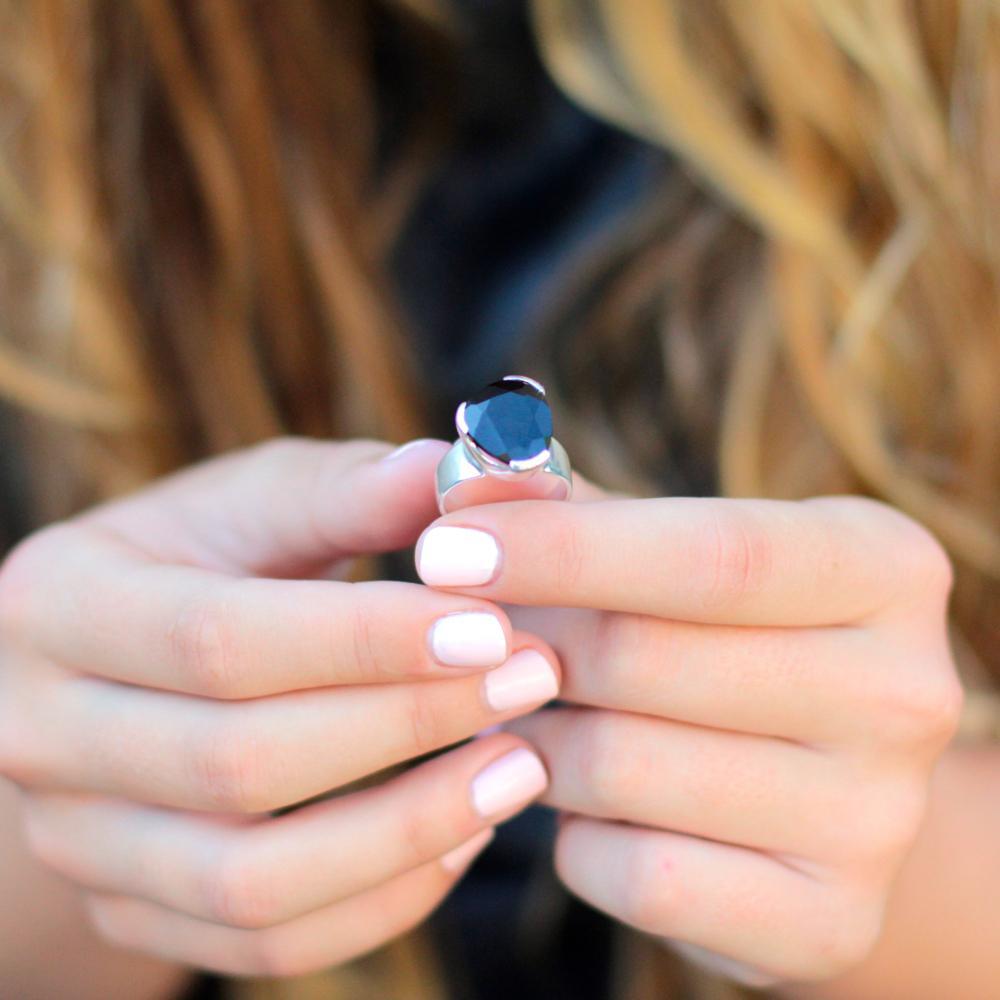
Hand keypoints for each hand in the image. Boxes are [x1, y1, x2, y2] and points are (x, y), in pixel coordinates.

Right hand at [0, 437, 558, 975]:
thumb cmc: (207, 557)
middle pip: (237, 764)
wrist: (125, 664)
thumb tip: (477, 469)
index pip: (218, 639)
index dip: (364, 641)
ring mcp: (79, 842)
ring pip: (252, 881)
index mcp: (61, 604)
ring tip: (521, 766)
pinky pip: (268, 940)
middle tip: (533, 678)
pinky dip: (382, 899)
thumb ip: (359, 488)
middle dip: (407, 725)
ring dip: (410, 831)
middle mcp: (40, 735)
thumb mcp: (263, 499)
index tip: (494, 626)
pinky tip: (464, 831)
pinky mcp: (132, 909)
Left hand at [414, 490, 961, 985]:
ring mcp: (877, 819)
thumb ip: (568, 506)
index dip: (565, 549)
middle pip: (647, 658)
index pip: (712, 553)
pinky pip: (632, 874)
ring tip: (536, 713)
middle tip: (475, 639)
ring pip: (620, 766)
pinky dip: (576, 834)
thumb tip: (465, 468)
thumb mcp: (663, 548)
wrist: (810, 782)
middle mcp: (907, 690)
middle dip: (528, 645)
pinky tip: (591, 803)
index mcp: (884, 566)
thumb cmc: (714, 633)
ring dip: (538, 738)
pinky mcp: (826, 920)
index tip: (441, 547)